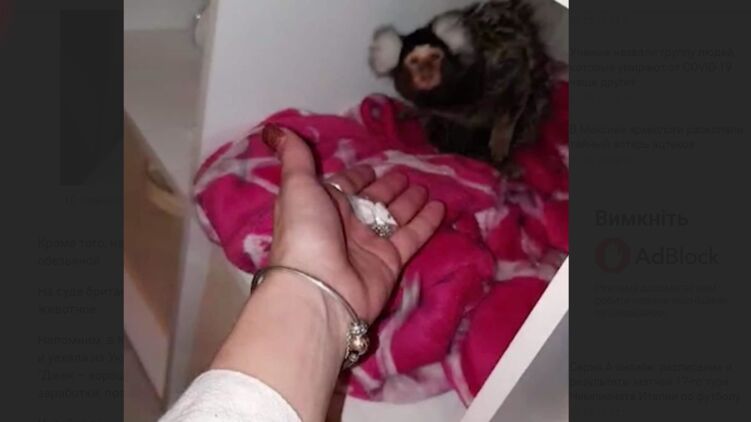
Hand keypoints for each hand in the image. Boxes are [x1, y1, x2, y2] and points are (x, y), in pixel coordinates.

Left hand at [262, 124, 444, 322]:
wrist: (319, 287)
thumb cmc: (306, 232)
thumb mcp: (297, 186)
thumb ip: (295, 158)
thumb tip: (276, 129)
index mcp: (322, 206)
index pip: (344, 186)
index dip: (358, 177)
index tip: (374, 168)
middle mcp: (345, 225)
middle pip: (372, 201)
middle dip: (389, 188)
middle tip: (407, 175)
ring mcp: (368, 245)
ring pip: (394, 217)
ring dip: (409, 202)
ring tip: (426, 188)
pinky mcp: (390, 262)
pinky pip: (411, 237)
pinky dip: (426, 222)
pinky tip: (440, 206)